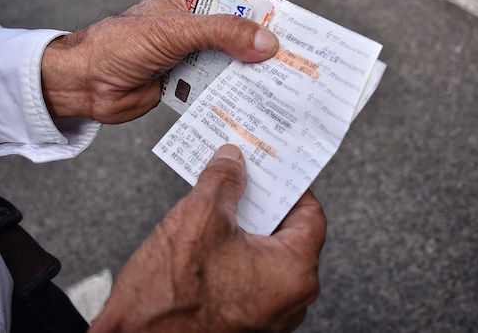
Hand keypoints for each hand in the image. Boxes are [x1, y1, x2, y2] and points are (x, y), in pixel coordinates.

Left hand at [41, 0, 278, 122]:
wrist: (85, 84)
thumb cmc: (122, 44)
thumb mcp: (176, 31)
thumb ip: (222, 33)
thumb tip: (267, 43)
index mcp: (189, 2)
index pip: (235, 5)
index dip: (263, 19)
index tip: (291, 36)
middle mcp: (192, 28)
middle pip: (236, 39)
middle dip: (259, 54)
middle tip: (292, 70)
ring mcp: (189, 57)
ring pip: (228, 66)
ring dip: (247, 78)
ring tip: (280, 92)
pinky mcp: (184, 84)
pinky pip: (214, 89)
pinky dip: (229, 97)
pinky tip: (251, 107)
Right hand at [89, 145, 326, 332]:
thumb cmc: (168, 299)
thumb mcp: (198, 218)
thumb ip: (223, 182)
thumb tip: (232, 161)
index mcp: (293, 273)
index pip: (309, 213)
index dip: (286, 183)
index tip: (268, 166)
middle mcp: (288, 300)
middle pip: (285, 234)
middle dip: (259, 202)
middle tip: (237, 178)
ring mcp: (265, 316)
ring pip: (263, 256)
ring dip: (241, 227)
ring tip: (215, 204)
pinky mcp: (241, 323)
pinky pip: (246, 277)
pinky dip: (231, 253)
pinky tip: (205, 237)